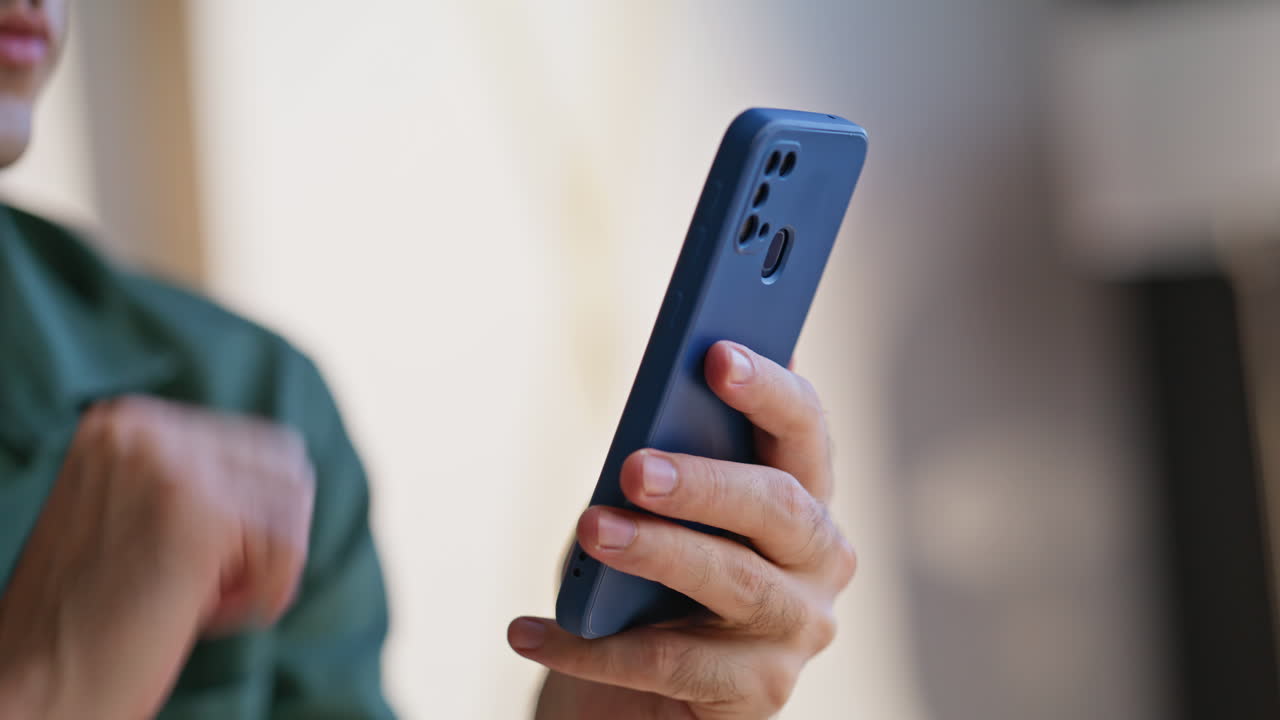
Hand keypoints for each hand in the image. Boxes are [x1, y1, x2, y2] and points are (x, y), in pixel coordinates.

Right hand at [0, 397, 313, 718]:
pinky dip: (263, 595)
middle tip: (199, 588)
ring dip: (262, 567)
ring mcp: (168, 462)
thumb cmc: (96, 619)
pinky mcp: (198, 511)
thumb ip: (198, 479)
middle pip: (286, 464)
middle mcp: (141, 427)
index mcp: (125, 421)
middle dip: (266, 534)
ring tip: (192, 599)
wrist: (37, 691)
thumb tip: (292, 465)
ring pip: (294, 502)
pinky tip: (199, 615)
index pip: (258, 444)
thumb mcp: (139, 517)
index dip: (253, 516)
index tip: (194, 565)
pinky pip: (287, 547)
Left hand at [510, 341, 855, 718]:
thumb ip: (669, 460)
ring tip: (592, 530)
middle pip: (780, 505)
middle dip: (707, 480)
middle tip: (635, 467)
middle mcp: (821, 559)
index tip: (716, 354)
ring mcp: (797, 630)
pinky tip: (531, 630)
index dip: (770, 389)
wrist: (630, 691)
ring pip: (735, 582)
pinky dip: (593, 648)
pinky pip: (671, 664)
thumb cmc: (646, 579)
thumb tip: (651, 410)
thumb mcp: (655, 509)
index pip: (805, 429)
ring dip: (658, 550)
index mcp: (803, 492)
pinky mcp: (760, 693)